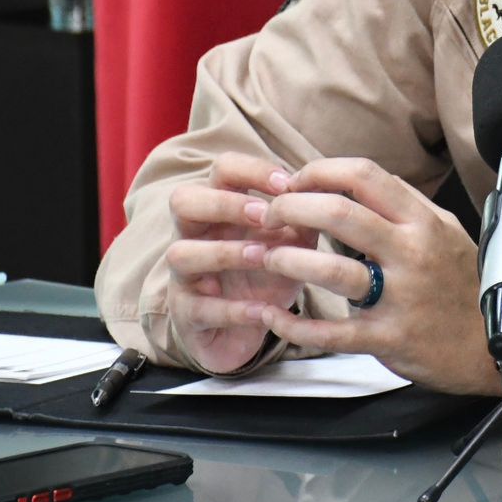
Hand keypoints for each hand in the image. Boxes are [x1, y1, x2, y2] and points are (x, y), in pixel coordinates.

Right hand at [165, 152, 315, 373]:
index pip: (222, 170)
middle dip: (223, 203)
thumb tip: (322, 186)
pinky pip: (198, 309)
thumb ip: (304, 216)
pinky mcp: (187, 316)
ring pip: (180, 254)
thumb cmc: (270, 275)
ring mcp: (185, 277)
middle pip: (183, 201)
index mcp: (221, 211)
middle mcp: (194, 237)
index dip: (251, 170)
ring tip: (262, 257)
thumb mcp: (294, 243)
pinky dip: (232, 309)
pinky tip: (263, 310)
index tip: (286, 185)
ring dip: (223, 253)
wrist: (254, 330)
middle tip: (263, 216)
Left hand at [254, 157, 501, 395]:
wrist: (490, 345)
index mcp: (422, 221)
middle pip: (340, 213)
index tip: (296, 180)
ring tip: (266, 257)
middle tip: (269, 214)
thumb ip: (404, 206)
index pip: (366, 176)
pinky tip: (274, 316)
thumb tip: (359, 182)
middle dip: (292, 208)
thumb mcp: (445, 231)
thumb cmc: (461, 285)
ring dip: (286, 260)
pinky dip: (295, 324)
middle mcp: (411, 252)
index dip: (321, 172)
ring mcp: (399, 296)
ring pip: (330, 271)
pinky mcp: (388, 338)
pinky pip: (332, 332)